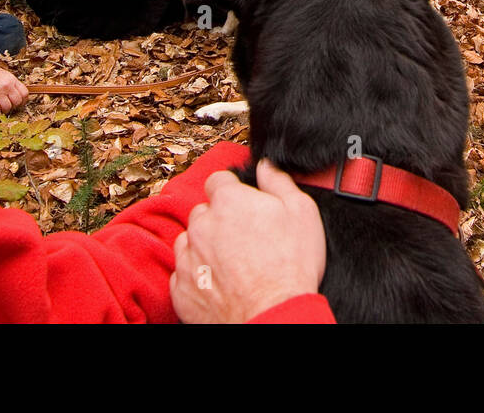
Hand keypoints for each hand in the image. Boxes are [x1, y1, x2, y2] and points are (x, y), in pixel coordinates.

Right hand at [0, 57, 28, 115]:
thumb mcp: (3, 74)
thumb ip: (10, 83)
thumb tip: (16, 93)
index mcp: (12, 79)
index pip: (24, 93)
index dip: (23, 100)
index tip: (19, 103)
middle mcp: (7, 85)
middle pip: (17, 102)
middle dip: (13, 106)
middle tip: (8, 106)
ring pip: (7, 107)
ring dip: (4, 110)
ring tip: (0, 108)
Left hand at [170, 159, 325, 322]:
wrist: (273, 316)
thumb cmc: (289, 268)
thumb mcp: (301, 212)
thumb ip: (279, 182)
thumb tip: (266, 167)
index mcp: (229, 202)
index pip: (218, 180)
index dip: (232, 189)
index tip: (242, 202)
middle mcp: (202, 225)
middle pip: (204, 211)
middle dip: (220, 219)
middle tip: (244, 237)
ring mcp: (188, 257)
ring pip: (190, 240)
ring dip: (205, 246)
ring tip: (232, 262)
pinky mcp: (182, 287)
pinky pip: (184, 272)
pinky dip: (198, 275)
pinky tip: (220, 282)